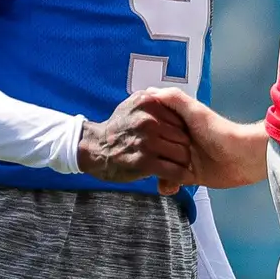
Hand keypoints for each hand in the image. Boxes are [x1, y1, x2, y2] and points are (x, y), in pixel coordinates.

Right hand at [77, 90, 192, 184]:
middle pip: (183, 136)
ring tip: (181, 165)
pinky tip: (183, 177)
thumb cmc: (117, 128)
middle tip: (181, 154)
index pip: (180, 117)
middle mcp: (148, 120)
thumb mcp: (133, 104)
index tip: (179, 138)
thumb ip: (153, 101)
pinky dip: (181, 176)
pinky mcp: (144, 162)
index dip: (182, 130)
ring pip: (181, 153)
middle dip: (185, 147)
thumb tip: (172, 101)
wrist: (95, 147)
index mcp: (148, 102)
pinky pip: (173, 170)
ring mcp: (147, 141)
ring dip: (183, 163)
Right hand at [146, 88, 267, 190]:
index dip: (145, 132)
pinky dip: (167, 184)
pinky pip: (169, 180)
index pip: (151, 125)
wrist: (241, 158)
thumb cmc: (219, 131)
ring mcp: (182, 157)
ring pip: (158, 165)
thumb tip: (149, 92)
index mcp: (176, 121)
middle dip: (151, 156)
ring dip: (158, 173)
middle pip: (152, 148)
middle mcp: (177, 138)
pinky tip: (171, 185)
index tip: (138, 136)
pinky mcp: (187, 175)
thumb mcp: (194, 110)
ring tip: (162, 173)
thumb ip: (173, 99)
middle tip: (151, 157)